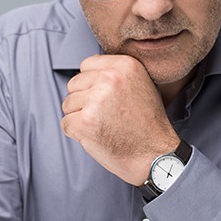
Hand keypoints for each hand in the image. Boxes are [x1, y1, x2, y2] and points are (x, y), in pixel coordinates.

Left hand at [61, 54, 179, 185]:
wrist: (155, 155)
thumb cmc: (147, 124)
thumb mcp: (141, 85)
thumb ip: (115, 73)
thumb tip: (86, 71)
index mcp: (124, 65)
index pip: (87, 64)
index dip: (91, 84)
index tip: (104, 98)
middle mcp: (109, 78)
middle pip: (74, 84)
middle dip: (83, 101)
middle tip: (105, 116)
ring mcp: (96, 100)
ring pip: (68, 104)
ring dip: (79, 117)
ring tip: (104, 126)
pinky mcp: (84, 122)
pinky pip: (66, 123)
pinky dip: (76, 133)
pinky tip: (97, 137)